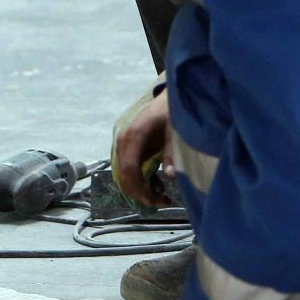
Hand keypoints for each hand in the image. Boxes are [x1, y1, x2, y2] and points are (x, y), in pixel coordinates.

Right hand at [113, 88, 171, 206]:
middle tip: (163, 202)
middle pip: (123, 175)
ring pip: (124, 175)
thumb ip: (172, 151)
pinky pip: (129, 169)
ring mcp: (124, 144)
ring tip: (162, 195)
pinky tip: (157, 184)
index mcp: (133, 135)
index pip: (128, 169)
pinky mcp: (129, 147)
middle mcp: (123, 141)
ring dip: (140, 189)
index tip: (156, 201)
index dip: (140, 189)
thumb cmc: (172, 110)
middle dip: (140, 194)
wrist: (167, 96)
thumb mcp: (176, 130)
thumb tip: (171, 175)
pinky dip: (140, 181)